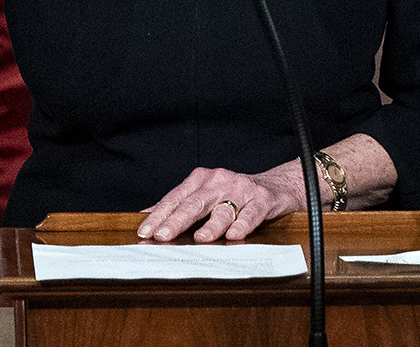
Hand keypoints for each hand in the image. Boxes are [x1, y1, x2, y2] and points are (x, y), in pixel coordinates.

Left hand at [138, 165, 304, 243]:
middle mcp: (218, 181)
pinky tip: (234, 235)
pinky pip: (251, 214)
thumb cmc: (232, 193)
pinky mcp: (261, 200)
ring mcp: (240, 189)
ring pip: (222, 210)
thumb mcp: (205, 194)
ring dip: (211, 226)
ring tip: (200, 239)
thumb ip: (179, 204)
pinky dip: (242, 224)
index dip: (159, 214)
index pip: (176, 198)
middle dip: (176, 220)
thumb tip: (147, 216)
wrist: (274, 184)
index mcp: (200, 179)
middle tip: (162, 235)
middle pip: (194, 203)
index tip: (144, 231)